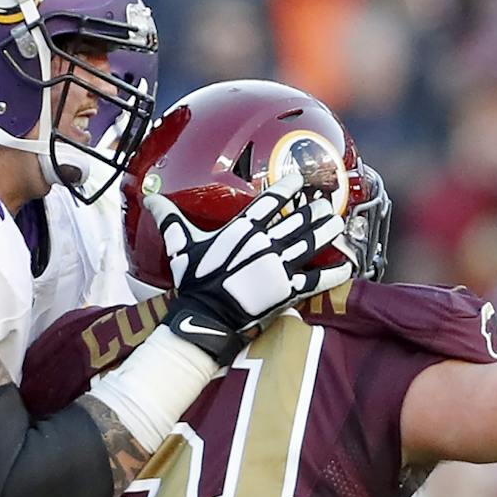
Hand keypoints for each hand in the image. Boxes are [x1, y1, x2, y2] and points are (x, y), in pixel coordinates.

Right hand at [151, 178, 354, 362]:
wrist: (206, 317)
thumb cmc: (193, 281)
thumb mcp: (180, 245)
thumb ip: (169, 218)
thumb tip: (148, 197)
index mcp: (242, 231)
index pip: (269, 203)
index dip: (287, 188)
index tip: (301, 179)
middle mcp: (264, 245)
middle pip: (297, 221)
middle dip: (315, 210)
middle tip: (328, 203)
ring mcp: (278, 268)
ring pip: (310, 244)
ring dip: (327, 232)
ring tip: (338, 223)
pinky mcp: (287, 291)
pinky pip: (316, 280)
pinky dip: (333, 273)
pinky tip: (348, 266)